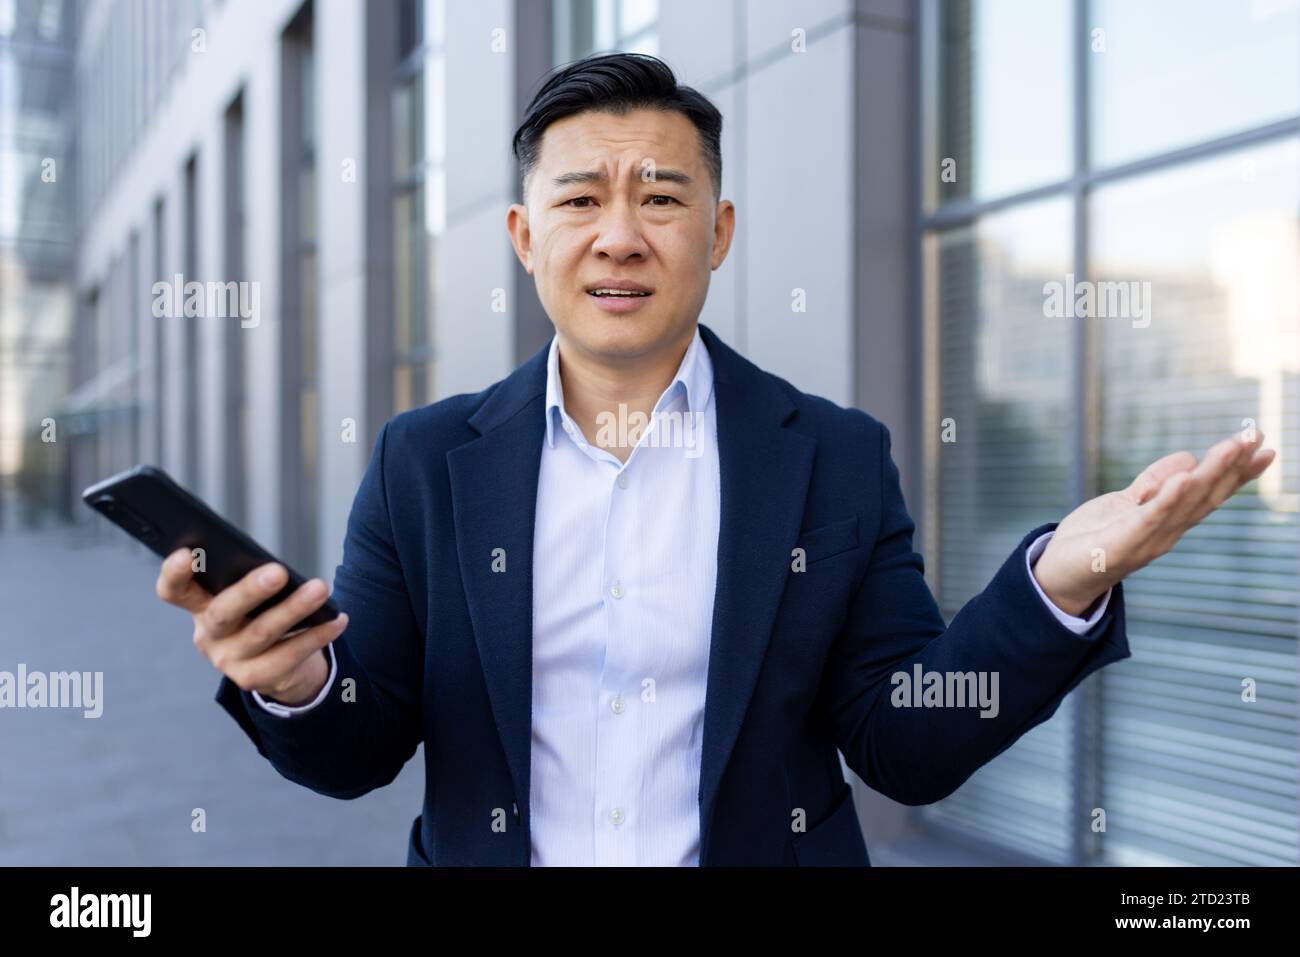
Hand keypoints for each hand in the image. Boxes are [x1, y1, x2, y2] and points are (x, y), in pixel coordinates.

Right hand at [155, 549, 347, 704]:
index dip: (174, 574)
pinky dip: (317, 634)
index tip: (186, 553)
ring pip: (263, 633)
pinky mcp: (256, 678)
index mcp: (199, 606)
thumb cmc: (259, 615)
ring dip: (295, 609)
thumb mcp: (246, 597)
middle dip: (250, 591)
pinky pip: (290, 654)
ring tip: (321, 589)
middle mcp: (208, 635)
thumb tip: (275, 567)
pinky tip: (337, 618)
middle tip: (278, 571)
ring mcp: (229, 660)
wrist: (276, 666)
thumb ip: (246, 580)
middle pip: (224, 612)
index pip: (173, 591)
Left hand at [1032, 429, 1277, 615]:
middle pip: (1205, 496)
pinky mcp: (1122, 544)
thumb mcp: (1127, 502)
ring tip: (1231, 447)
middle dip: (1232, 467)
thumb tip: (1188, 458)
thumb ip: (1154, 483)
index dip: (1237, 471)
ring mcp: (1147, 539)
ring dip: (1210, 475)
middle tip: (1257, 438)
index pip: (1209, 492)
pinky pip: (1149, 519)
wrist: (1060, 575)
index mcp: (1169, 520)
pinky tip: (1185, 478)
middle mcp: (1166, 531)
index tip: (1264, 447)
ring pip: (1185, 503)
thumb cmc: (1095, 538)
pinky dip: (1168, 499)